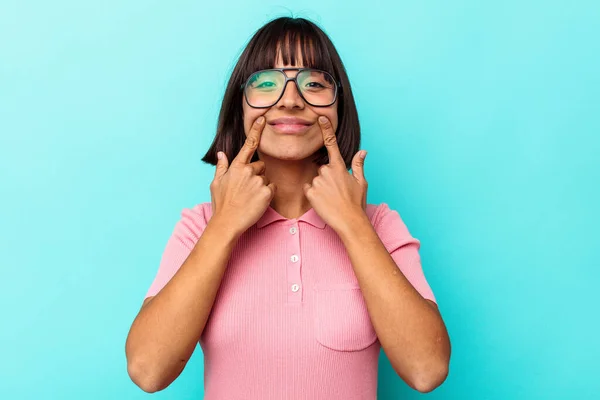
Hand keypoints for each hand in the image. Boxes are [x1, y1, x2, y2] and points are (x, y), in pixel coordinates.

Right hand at [210, 116, 275, 235]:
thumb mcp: (216, 184)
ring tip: (250, 197)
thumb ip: (221, 167)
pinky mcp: (266, 193)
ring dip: (261, 186)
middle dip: (256, 175)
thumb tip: (221, 154)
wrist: (227, 222)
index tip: (262, 119)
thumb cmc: (221, 204)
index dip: (256, 131)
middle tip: (246, 189)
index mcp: (236, 167)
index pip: (248, 145)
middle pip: (260, 166)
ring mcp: (258, 182)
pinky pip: (272, 188)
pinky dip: (267, 195)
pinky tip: (256, 202)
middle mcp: (248, 171)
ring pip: (266, 178)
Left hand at [303, 116, 367, 231]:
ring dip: (320, 187)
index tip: (321, 118)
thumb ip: (358, 166)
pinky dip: (313, 195)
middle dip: (327, 178)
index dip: (326, 130)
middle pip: (322, 169)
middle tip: (336, 192)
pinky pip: (308, 189)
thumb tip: (363, 152)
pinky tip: (323, 202)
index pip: (332, 144)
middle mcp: (328, 171)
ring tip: (330, 199)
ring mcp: (318, 181)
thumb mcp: (361, 183)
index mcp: (340, 167)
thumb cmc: (356, 203)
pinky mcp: (310, 192)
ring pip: (315, 180)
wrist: (349, 221)